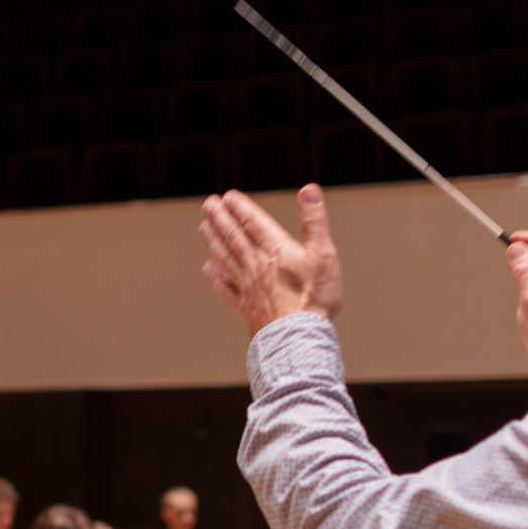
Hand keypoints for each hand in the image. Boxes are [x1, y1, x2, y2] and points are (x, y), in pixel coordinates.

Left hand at [200, 185, 343, 335]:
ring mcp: (248, 287)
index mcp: (275, 250)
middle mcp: (256, 266)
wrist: (298, 338)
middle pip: (233, 237)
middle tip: (208, 205)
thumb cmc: (315, 299)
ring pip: (225, 258)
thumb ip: (314, 221)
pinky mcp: (246, 308)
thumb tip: (308, 190)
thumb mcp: (323, 254)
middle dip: (220, 219)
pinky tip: (208, 270)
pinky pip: (226, 289)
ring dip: (213, 241)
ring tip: (203, 228)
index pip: (252, 222)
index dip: (239, 208)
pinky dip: (216, 278)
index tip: (227, 196)